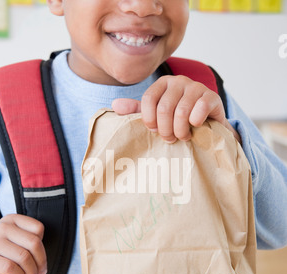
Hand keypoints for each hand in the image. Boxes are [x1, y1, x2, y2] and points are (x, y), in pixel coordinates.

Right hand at [0, 214, 46, 273]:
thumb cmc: (4, 251)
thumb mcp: (17, 239)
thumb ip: (31, 242)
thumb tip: (42, 264)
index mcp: (12, 219)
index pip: (38, 229)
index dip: (43, 247)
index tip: (39, 258)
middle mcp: (2, 227)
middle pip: (34, 243)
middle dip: (41, 262)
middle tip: (40, 273)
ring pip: (24, 257)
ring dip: (31, 272)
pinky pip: (10, 267)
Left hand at [112, 75, 240, 143]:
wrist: (207, 124)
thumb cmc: (178, 120)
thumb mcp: (157, 115)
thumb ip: (138, 111)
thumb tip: (115, 105)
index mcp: (162, 84)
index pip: (148, 100)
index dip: (149, 120)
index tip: (154, 131)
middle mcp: (179, 81)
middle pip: (164, 109)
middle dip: (165, 130)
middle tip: (169, 139)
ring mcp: (196, 87)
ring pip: (181, 112)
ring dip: (180, 131)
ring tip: (182, 137)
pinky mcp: (211, 96)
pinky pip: (199, 110)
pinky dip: (195, 123)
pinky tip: (196, 127)